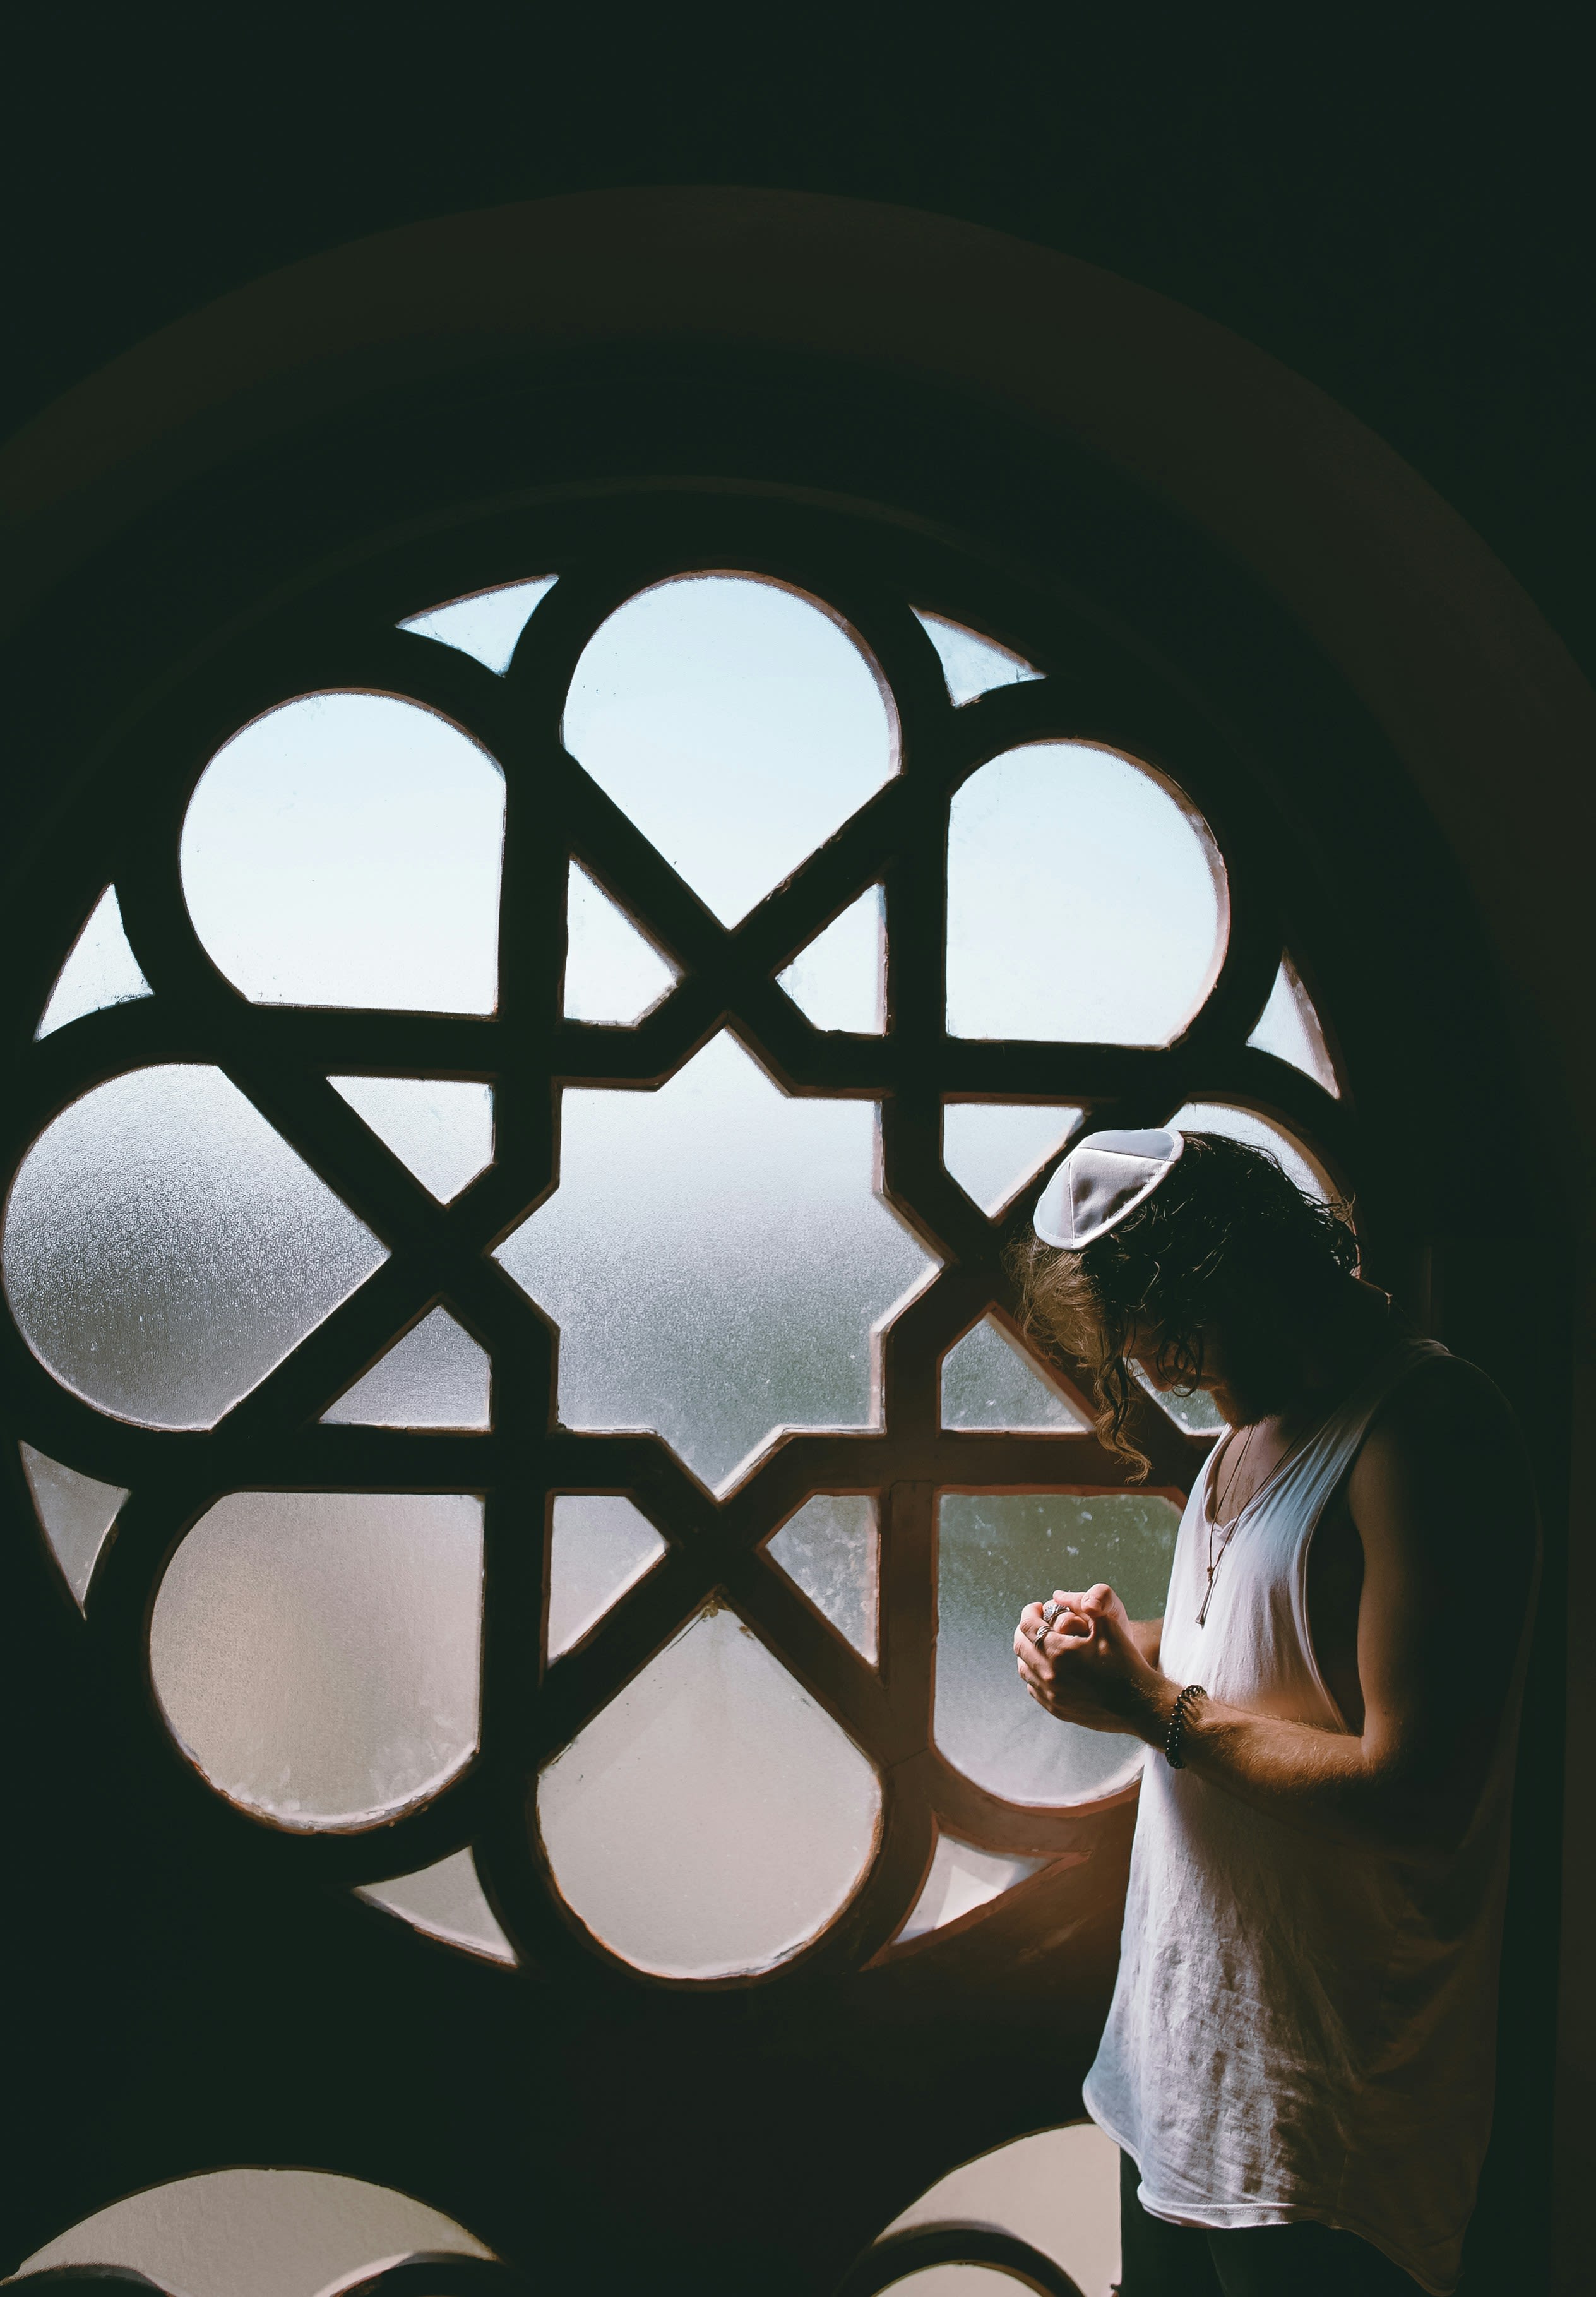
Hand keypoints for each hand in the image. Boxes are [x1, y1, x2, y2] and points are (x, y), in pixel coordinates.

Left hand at [1014, 1584, 1165, 1738]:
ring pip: (1024, 1669)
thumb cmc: (1126, 1663)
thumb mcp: (1108, 1626)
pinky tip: (1048, 1666)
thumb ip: (1082, 1605)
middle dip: (1025, 1629)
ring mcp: (1051, 1696)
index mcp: (1059, 1652)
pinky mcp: (1057, 1709)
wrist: (1140, 1705)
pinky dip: (1035, 1673)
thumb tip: (1058, 1594)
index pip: (1027, 1626)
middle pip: (1020, 1646)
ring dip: (1028, 1651)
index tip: (1038, 1607)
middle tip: (1038, 1622)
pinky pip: (1034, 1688)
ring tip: (1042, 1642)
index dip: (1030, 1611)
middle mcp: (1049, 1676)